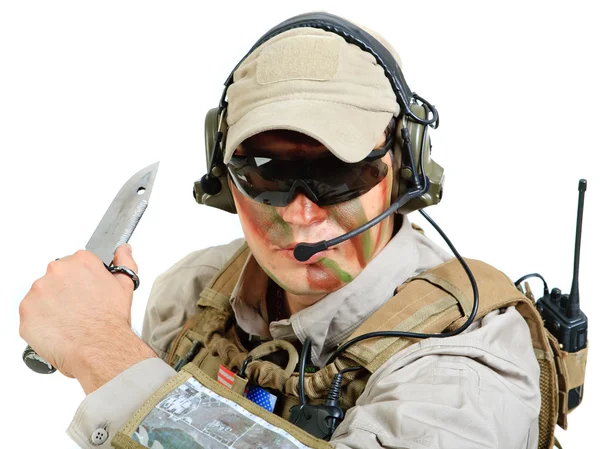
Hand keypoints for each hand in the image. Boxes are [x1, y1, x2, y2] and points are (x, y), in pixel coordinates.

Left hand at [19, 244, 156, 392]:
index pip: (76, 263)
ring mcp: (38, 291)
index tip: (87, 292)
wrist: (99, 348)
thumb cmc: (111, 320)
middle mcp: (57, 271)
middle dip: (65, 291)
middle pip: (57, 277)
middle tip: (79, 309)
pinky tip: (58, 328)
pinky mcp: (26, 311)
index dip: (83, 280)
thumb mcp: (125, 286)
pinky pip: (31, 314)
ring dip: (52, 306)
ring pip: (42, 295)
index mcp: (80, 261)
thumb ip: (124, 262)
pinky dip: (42, 321)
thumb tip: (123, 250)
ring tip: (69, 321)